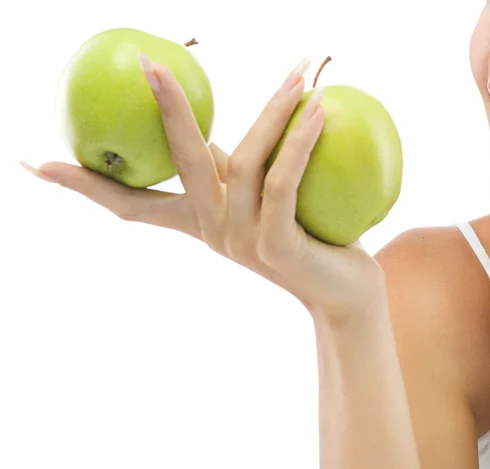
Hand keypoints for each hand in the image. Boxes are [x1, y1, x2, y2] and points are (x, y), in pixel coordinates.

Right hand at [22, 55, 386, 320]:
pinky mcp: (275, 246)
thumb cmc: (310, 237)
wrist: (344, 293)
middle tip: (151, 67)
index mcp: (198, 221)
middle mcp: (211, 231)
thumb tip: (226, 127)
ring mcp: (240, 241)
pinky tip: (319, 107)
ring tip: (297, 71)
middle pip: (177, 165)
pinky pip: (283, 181)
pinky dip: (299, 141)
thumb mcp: (264, 199)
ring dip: (272, 112)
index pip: (131, 203)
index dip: (84, 185)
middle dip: (166, 113)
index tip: (37, 165)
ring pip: (244, 163)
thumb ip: (240, 169)